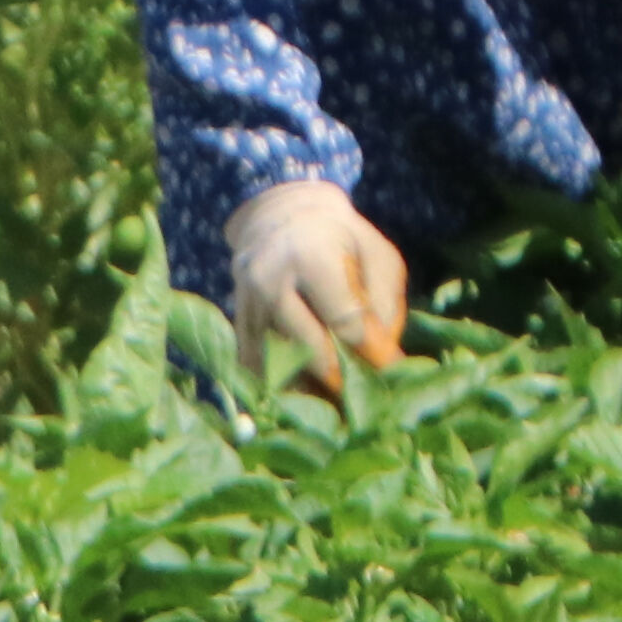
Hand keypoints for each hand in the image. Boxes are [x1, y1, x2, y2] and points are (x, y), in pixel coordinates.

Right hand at [225, 177, 406, 390]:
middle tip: (357, 399)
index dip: (367, 352)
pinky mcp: (235, 316)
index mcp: (311, 256)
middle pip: (305, 343)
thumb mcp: (377, 258)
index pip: (342, 318)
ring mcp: (246, 299)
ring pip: (275, 356)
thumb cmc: (342, 239)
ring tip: (329, 405)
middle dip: (335, 376)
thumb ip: (383, 306)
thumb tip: (382, 359)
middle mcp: (270, 278)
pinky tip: (297, 395)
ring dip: (304, 385)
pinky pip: (253, 357)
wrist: (280, 216)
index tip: (386, 375)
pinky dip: (276, 379)